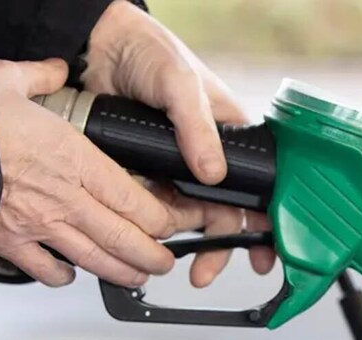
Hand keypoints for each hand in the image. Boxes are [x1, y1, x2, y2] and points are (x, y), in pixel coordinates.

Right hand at [0, 59, 177, 286]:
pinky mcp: (9, 242)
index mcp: (74, 160)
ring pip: (95, 261)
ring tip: (136, 275)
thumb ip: (40, 76)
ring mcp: (37, 224)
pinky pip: (46, 271)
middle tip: (164, 262)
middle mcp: (63, 198)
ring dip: (122, 272)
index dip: (161, 221)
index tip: (170, 224)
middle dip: (153, 257)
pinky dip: (64, 277)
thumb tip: (56, 68)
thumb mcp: (6, 81)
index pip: (136, 202)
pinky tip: (71, 272)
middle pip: (124, 239)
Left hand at [83, 0, 274, 285]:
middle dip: (221, 248)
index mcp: (233, 138)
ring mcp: (180, 168)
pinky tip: (151, 237)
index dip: (264, 225)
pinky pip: (157, 207)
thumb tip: (213, 173)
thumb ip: (199, 129)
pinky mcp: (149, 173)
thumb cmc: (152, 52)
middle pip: (226, 214)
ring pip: (192, 217)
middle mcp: (211, 158)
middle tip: (206, 272)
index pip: (259, 189)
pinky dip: (156, 226)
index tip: (263, 256)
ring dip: (188, 243)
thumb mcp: (182, 85)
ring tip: (177, 260)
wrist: (97, 46)